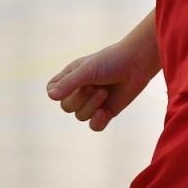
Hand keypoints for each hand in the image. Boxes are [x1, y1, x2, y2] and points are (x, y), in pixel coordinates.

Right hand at [45, 38, 159, 131]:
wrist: (136, 64)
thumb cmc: (111, 61)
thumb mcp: (87, 70)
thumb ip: (69, 83)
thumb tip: (51, 97)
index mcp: (71, 76)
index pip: (52, 91)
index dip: (59, 92)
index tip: (74, 83)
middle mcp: (80, 90)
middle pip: (66, 107)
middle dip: (80, 98)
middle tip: (95, 85)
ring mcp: (93, 102)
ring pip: (80, 116)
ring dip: (92, 105)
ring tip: (105, 92)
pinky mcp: (106, 112)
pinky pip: (94, 126)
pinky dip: (98, 121)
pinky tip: (104, 112)